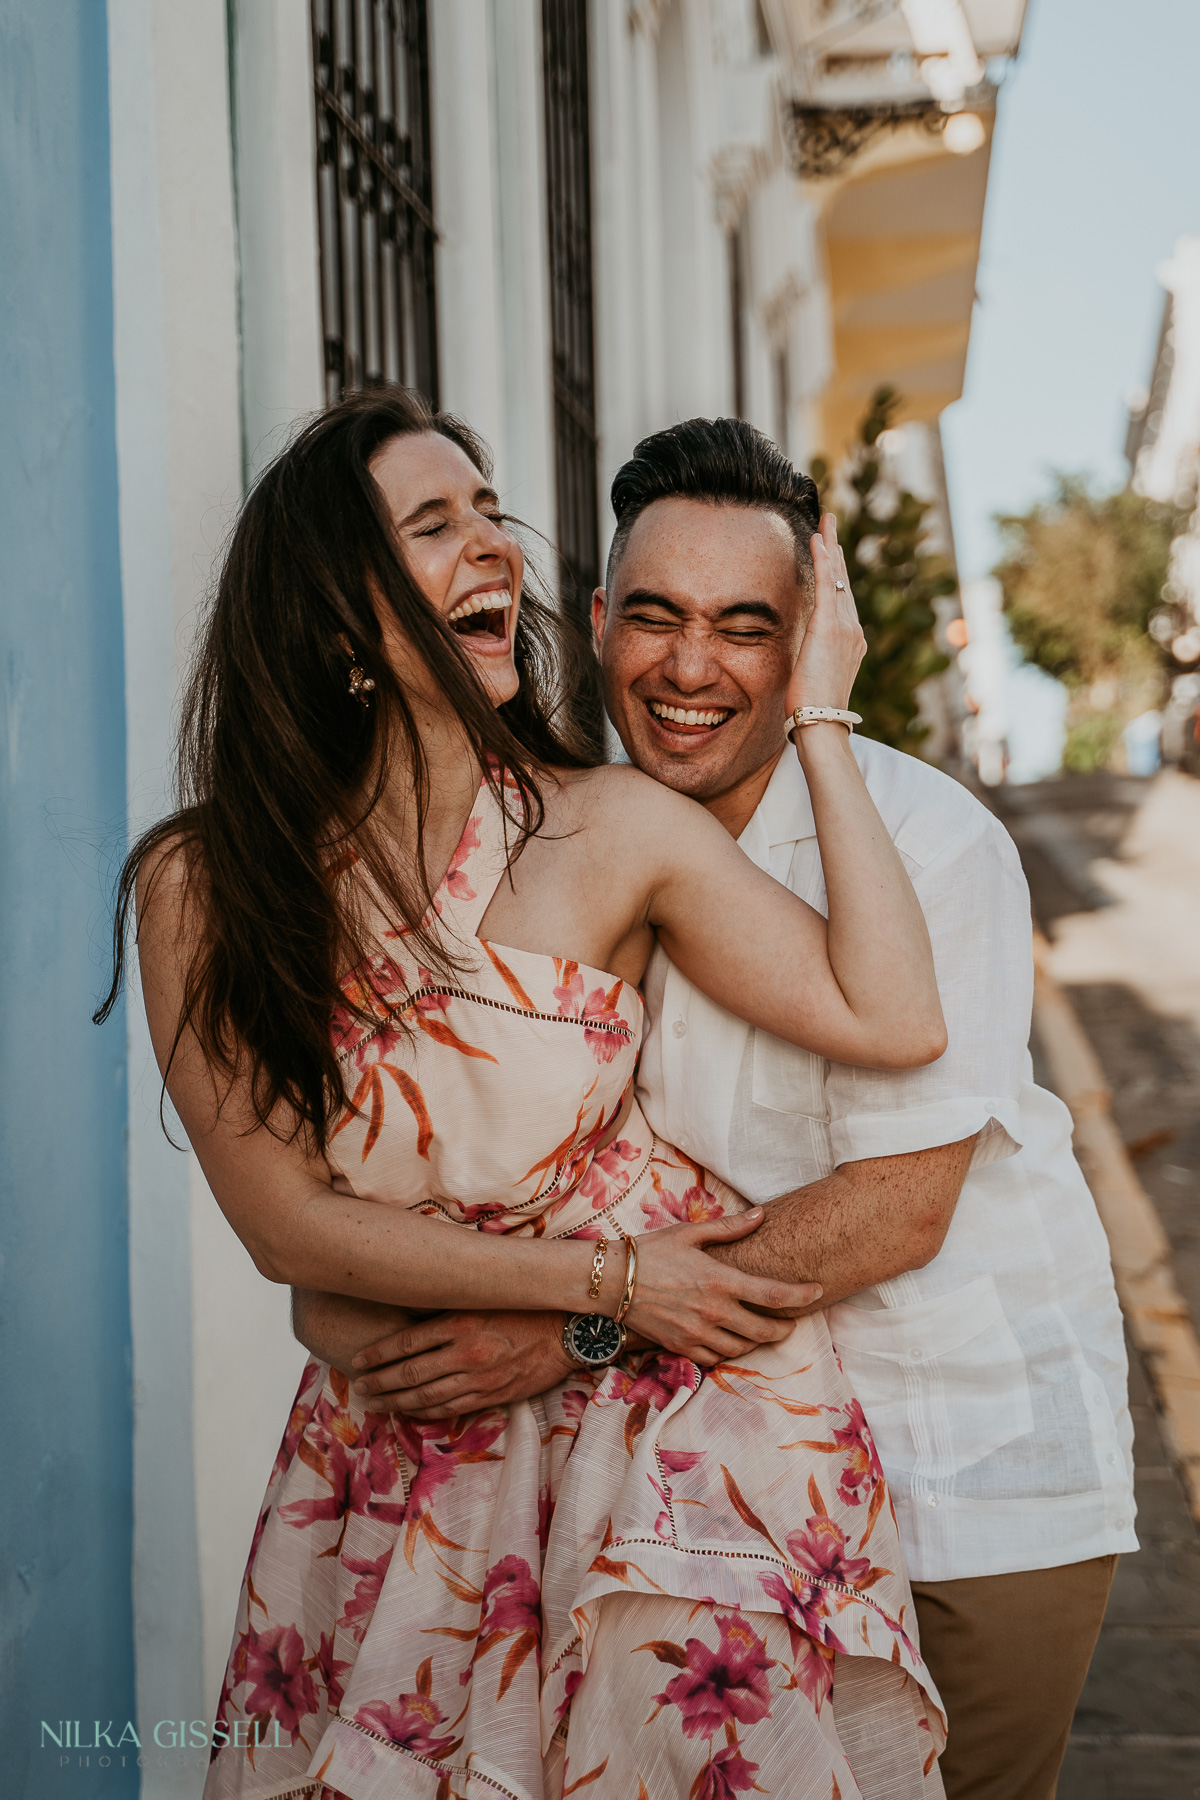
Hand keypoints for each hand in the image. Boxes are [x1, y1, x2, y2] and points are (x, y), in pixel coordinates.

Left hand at [351, 1310, 574, 1418]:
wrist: (566, 1331)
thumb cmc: (523, 1308)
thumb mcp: (483, 1298)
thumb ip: (449, 1310)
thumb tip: (409, 1316)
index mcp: (460, 1322)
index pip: (406, 1342)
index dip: (378, 1354)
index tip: (358, 1360)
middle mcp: (465, 1353)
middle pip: (409, 1373)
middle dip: (379, 1381)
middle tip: (358, 1386)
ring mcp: (478, 1378)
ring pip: (425, 1395)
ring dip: (395, 1401)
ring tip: (374, 1403)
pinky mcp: (492, 1395)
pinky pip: (450, 1408)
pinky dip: (424, 1412)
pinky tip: (408, 1412)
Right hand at [626, 1210, 821, 1365]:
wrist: (611, 1281)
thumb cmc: (650, 1252)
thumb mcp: (690, 1233)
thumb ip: (730, 1228)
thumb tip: (761, 1215)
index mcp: (720, 1280)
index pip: (774, 1295)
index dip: (802, 1295)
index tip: (816, 1291)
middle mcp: (714, 1312)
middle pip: (765, 1331)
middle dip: (785, 1328)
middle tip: (790, 1321)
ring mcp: (698, 1334)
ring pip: (743, 1348)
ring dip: (757, 1340)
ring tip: (760, 1327)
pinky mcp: (682, 1348)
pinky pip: (717, 1358)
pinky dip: (729, 1351)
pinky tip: (730, 1339)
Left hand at [785, 514, 865, 716]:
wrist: (822, 722)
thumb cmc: (813, 710)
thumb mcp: (815, 680)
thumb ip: (814, 663)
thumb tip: (806, 662)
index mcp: (851, 643)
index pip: (842, 600)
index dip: (835, 573)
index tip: (830, 551)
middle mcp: (853, 631)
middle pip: (843, 582)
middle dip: (836, 550)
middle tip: (830, 523)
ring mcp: (845, 628)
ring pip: (837, 578)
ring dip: (830, 546)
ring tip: (825, 521)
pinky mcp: (830, 628)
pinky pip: (826, 586)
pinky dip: (823, 561)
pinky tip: (819, 541)